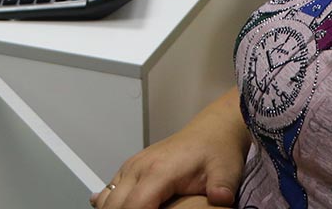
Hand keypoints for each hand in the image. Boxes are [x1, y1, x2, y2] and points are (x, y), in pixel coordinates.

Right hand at [91, 89, 247, 208]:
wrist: (211, 130)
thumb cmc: (216, 150)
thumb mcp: (225, 171)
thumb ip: (221, 187)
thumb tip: (221, 199)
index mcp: (159, 170)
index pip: (135, 205)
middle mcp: (140, 166)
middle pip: (115, 204)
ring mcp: (132, 166)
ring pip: (107, 197)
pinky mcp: (131, 167)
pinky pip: (109, 189)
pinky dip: (111, 203)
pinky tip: (120, 208)